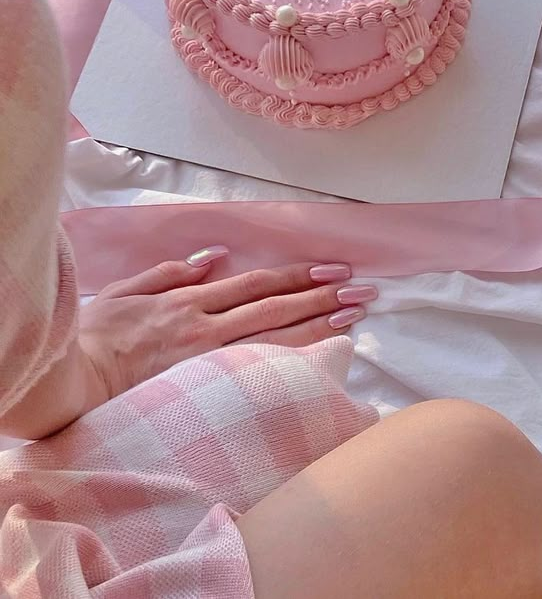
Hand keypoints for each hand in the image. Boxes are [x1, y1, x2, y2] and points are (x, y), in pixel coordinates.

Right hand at [1, 249, 376, 439]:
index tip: (331, 270)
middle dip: (321, 298)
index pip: (257, 285)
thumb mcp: (130, 290)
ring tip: (354, 316)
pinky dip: (290, 364)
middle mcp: (207, 328)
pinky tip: (320, 358)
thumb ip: (173, 273)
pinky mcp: (205, 388)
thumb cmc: (99, 335)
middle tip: (361, 289)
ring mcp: (208, 361)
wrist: (75, 381)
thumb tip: (215, 258)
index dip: (297, 277)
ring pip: (274, 341)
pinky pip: (256, 374)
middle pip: (276, 310)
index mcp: (191, 301)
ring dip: (318, 327)